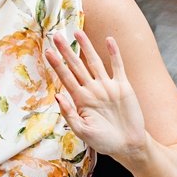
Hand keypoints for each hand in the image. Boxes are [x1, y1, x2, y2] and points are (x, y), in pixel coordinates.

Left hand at [45, 30, 148, 159]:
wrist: (129, 145)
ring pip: (95, 61)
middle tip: (56, 35)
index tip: (48, 52)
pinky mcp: (123, 86)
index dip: (57, 65)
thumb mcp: (83, 132)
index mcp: (81, 100)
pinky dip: (114, 53)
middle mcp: (92, 89)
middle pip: (77, 65)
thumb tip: (58, 96)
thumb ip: (70, 114)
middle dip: (66, 51)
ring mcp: (108, 86)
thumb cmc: (104, 141)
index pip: (66, 78)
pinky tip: (109, 40)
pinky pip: (118, 66)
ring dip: (87, 47)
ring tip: (77, 32)